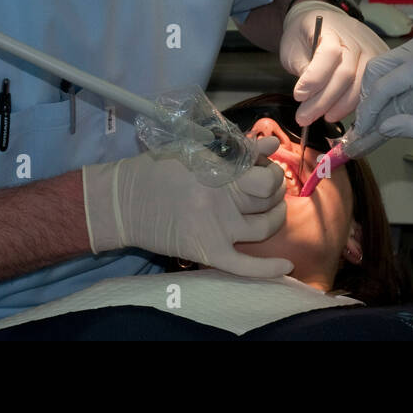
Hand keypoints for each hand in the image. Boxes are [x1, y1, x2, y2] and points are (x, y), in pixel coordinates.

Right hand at [82, 137, 291, 277]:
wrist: (125, 203)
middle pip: (269, 199)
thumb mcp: (195, 149)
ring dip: (276, 218)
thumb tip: (272, 144)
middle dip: (276, 192)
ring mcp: (216, 229)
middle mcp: (221, 201)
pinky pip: (244, 266)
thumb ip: (236, 149)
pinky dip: (268, 268)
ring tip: (273, 210)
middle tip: (269, 188)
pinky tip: (288, 265)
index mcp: (218, 172)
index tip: (266, 170)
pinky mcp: (207, 252)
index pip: (265, 177)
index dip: (273, 173)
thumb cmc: (158, 170)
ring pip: (264, 228)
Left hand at [280, 0, 386, 124]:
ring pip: (360, 85)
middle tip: (305, 117)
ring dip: (339, 107)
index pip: (329, 53)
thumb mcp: (294, 48)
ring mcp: (371, 50)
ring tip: (322, 116)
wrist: (325, 21)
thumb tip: (308, 98)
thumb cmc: (306, 35)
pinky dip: (353, 105)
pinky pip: (369, 88)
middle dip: (323, 101)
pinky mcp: (379, 63)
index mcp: (330, 28)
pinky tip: (339, 111)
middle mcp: (356, 38)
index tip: (298, 95)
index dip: (314, 78)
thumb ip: (302, 70)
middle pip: (345, 74)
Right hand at [371, 68, 412, 149]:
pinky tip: (390, 99)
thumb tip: (384, 129)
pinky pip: (394, 61)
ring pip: (382, 64)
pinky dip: (387, 80)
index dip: (369, 111)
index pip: (384, 87)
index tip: (361, 131)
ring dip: (375, 89)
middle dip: (368, 98)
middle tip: (367, 123)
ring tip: (377, 113)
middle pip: (376, 70)